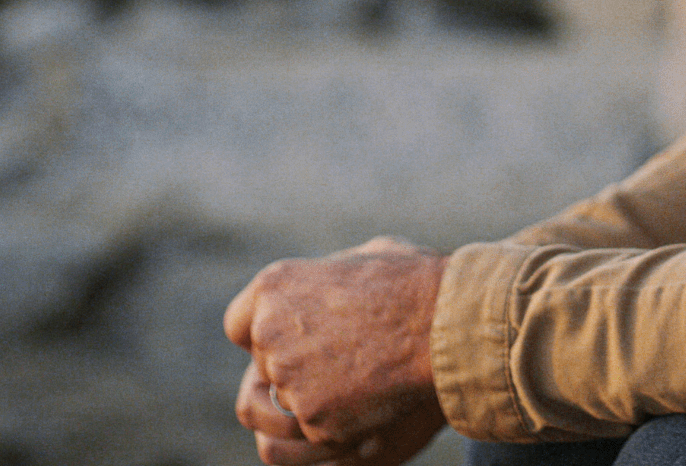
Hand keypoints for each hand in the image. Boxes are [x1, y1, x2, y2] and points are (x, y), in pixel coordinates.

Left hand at [226, 236, 450, 465]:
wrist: (446, 323)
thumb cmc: (415, 281)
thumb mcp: (365, 255)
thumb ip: (326, 276)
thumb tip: (321, 285)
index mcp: (274, 285)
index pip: (239, 324)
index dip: (264, 334)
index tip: (292, 338)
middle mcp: (269, 332)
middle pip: (265, 367)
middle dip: (298, 366)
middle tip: (344, 357)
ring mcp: (288, 380)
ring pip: (288, 403)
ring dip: (317, 397)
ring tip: (362, 378)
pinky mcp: (312, 420)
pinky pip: (317, 430)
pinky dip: (343, 421)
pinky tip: (376, 396)